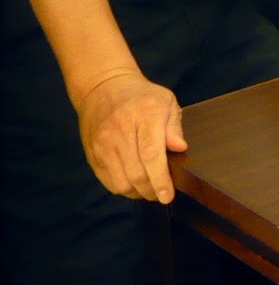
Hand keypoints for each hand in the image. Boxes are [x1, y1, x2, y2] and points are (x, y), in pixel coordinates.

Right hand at [76, 70, 186, 202]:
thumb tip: (180, 148)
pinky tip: (134, 184)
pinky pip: (108, 181)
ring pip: (120, 183)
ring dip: (137, 193)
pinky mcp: (93, 154)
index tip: (168, 196)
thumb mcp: (166, 101)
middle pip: (136, 174)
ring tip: (150, 190)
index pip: (152, 155)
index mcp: (144, 115)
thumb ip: (174, 126)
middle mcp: (121, 131)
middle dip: (152, 191)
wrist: (103, 88)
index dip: (161, 179)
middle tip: (163, 195)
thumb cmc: (141, 96)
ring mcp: (103, 145)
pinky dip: (123, 188)